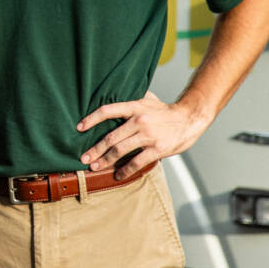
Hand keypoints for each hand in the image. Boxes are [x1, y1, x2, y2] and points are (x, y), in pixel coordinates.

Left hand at [77, 91, 209, 178]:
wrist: (190, 118)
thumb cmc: (165, 110)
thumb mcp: (147, 99)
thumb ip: (131, 99)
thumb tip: (113, 91)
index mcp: (134, 107)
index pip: (107, 111)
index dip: (91, 119)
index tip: (78, 128)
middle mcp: (139, 120)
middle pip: (110, 137)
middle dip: (94, 150)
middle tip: (83, 158)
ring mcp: (148, 135)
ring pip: (120, 150)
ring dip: (105, 161)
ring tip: (95, 167)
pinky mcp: (158, 149)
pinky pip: (137, 162)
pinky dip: (125, 170)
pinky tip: (117, 175)